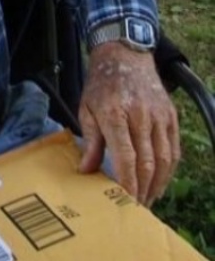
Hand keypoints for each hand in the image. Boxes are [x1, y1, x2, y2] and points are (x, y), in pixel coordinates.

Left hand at [78, 42, 179, 205]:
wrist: (124, 54)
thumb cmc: (101, 83)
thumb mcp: (86, 107)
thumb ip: (90, 140)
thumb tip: (86, 170)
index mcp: (115, 113)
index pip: (125, 155)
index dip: (127, 181)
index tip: (124, 200)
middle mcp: (140, 115)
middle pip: (146, 161)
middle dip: (142, 188)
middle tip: (136, 206)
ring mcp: (158, 115)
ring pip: (163, 158)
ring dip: (157, 183)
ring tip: (148, 198)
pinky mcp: (170, 115)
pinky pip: (173, 148)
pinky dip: (169, 168)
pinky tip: (160, 180)